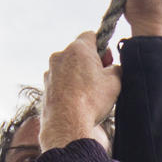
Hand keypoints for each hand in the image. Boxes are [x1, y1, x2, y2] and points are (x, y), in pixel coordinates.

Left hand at [39, 32, 120, 150]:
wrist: (67, 125)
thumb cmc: (92, 101)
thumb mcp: (115, 81)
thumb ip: (116, 67)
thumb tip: (113, 68)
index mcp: (78, 49)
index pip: (91, 35)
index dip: (103, 47)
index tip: (107, 62)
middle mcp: (60, 56)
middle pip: (79, 52)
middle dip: (91, 62)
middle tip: (101, 80)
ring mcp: (50, 72)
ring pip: (68, 68)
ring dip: (79, 75)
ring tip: (89, 94)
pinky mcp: (45, 87)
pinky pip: (60, 82)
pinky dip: (68, 88)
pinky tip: (77, 102)